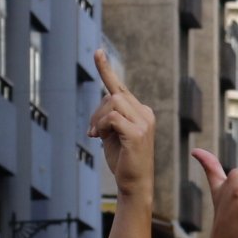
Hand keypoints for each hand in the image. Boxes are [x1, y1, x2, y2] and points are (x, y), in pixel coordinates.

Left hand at [88, 49, 154, 203]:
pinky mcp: (137, 132)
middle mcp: (146, 113)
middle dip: (96, 112)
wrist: (134, 185)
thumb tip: (100, 110)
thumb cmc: (123, 162)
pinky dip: (101, 126)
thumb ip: (109, 118)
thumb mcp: (113, 135)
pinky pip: (112, 117)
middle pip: (113, 95)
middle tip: (92, 133)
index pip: (120, 87)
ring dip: (98, 120)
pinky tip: (100, 138)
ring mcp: (144, 122)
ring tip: (97, 137)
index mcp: (142, 112)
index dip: (106, 70)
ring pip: (112, 102)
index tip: (97, 53)